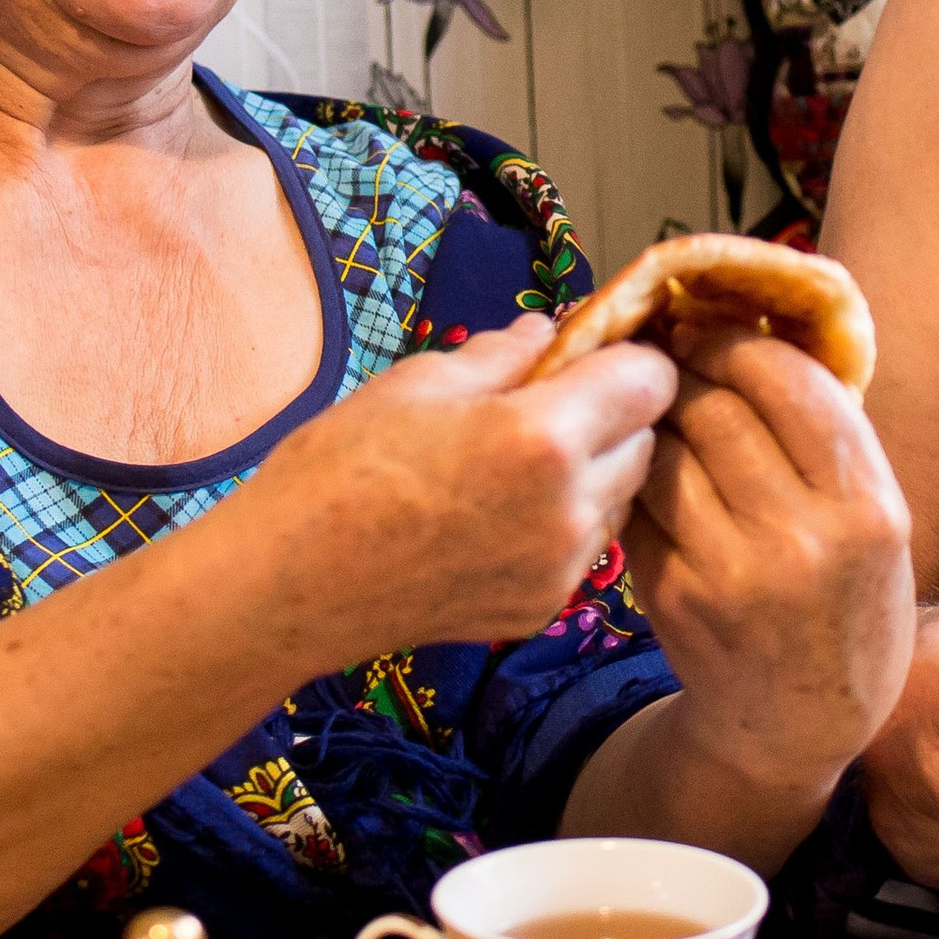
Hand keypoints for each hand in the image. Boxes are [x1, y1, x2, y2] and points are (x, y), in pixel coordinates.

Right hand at [244, 316, 675, 667]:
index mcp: (542, 437)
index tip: (596, 353)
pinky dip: (566, 521)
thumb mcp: (420, 382)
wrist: (287, 583)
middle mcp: (570, 509)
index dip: (629, 358)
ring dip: (595, 469)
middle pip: (646, 440)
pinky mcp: (543, 608)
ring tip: (519, 460)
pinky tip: (501, 512)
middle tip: (552, 402)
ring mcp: (561, 568)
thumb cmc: (339, 468)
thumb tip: (551, 330)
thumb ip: (504, 353)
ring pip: (621, 497)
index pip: (651, 381)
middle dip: (614, 413)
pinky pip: (586, 547)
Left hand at [624, 327, 914, 789]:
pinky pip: (639, 504)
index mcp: (866, 507)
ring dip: (654, 418)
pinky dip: (636, 474)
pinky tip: (647, 468)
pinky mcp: (672, 597)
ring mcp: (729, 573)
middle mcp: (802, 539)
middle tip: (670, 352)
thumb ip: (834, 436)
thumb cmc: (849, 602)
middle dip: (685, 367)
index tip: (714, 326)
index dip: (738, 338)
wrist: (804, 723)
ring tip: (656, 405)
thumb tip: (761, 323)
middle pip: (717, 407)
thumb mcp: (878, 519)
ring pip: (666, 451)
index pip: (787, 381)